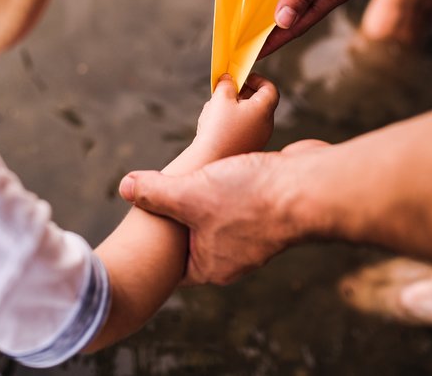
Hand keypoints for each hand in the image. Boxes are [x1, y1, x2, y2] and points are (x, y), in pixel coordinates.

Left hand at [119, 140, 328, 284]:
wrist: (308, 189)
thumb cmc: (249, 198)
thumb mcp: (191, 193)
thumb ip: (155, 192)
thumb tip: (123, 187)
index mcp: (210, 265)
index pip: (173, 263)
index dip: (157, 244)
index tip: (142, 223)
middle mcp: (232, 258)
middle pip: (194, 238)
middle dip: (179, 214)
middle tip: (160, 191)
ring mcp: (253, 237)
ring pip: (218, 217)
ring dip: (207, 196)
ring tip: (193, 175)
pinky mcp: (270, 213)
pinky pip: (241, 201)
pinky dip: (231, 185)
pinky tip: (225, 166)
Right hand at [193, 73, 278, 158]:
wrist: (209, 161)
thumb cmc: (218, 129)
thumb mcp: (220, 98)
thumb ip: (227, 84)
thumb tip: (229, 79)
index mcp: (264, 110)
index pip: (271, 89)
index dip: (259, 80)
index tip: (245, 77)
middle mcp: (266, 125)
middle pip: (260, 102)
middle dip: (244, 93)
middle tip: (229, 91)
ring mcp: (258, 139)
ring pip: (250, 116)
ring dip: (236, 108)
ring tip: (218, 108)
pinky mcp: (248, 148)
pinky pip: (244, 129)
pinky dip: (234, 122)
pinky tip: (216, 125)